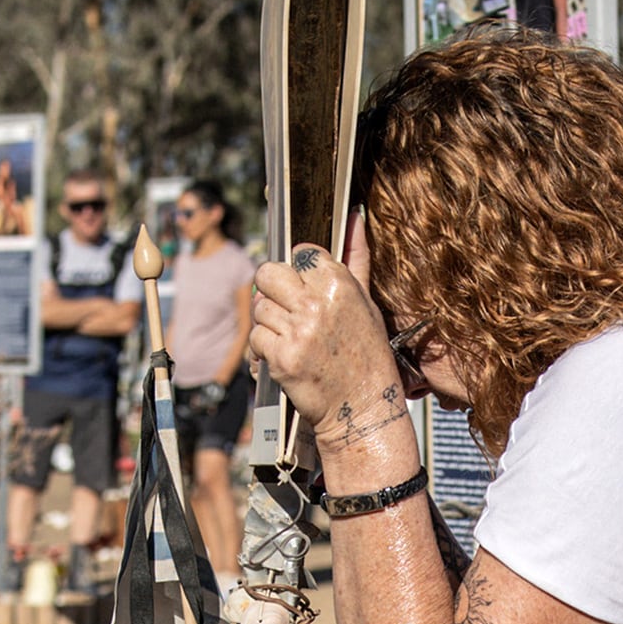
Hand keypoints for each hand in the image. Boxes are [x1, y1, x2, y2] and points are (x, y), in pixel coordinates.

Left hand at [248, 239, 401, 440]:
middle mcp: (318, 304)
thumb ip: (356, 258)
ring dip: (270, 324)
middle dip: (273, 291)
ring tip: (294, 340)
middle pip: (268, 273)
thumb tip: (354, 214)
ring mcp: (298, 331)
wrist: (363, 409)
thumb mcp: (367, 304)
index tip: (308, 292)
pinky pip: (256, 338)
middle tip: (290, 312)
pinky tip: (286, 358)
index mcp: (340, 284)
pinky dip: (264, 350)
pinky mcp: (281, 357)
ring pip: (259, 308)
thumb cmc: (366, 355)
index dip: (300, 273)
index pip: (301, 253)